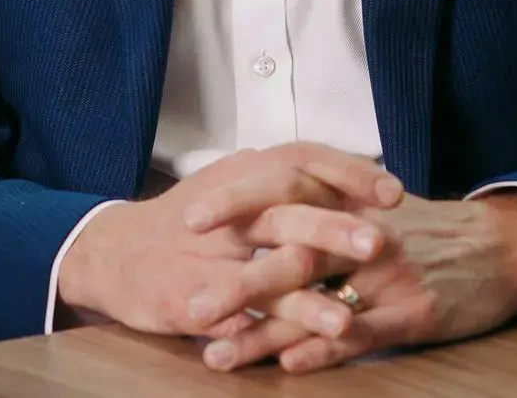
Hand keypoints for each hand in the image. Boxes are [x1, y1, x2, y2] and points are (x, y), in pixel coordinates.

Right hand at [56, 143, 403, 335]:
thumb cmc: (194, 216)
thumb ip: (292, 179)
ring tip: (341, 321)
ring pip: (263, 276)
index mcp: (252, 172)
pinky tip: (284, 354)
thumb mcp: (241, 181)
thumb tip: (357, 174)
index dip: (351, 174)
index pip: (308, 161)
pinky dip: (256, 338)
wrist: (118, 248)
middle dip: (335, 230)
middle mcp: (233, 208)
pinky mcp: (188, 298)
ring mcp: (209, 255)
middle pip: (289, 214)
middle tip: (379, 244)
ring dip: (305, 301)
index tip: (398, 190)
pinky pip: (228, 320)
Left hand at [186, 190, 516, 372]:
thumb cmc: (426, 229)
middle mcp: (362, 231)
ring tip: (217, 354)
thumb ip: (322, 204)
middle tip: (189, 300)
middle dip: (237, 278)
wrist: (501, 246)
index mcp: (348, 198)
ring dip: (264, 329)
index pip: (283, 193)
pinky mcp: (413, 311)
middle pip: (290, 251)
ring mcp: (387, 272)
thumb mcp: (373, 203)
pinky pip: (361, 332)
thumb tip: (262, 209)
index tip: (187, 217)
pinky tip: (289, 363)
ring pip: (316, 300)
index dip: (236, 203)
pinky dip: (323, 347)